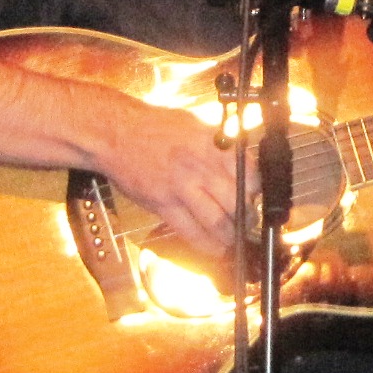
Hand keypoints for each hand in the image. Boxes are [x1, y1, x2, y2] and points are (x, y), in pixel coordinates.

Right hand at [99, 105, 254, 255]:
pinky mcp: (163, 204)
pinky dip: (206, 245)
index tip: (257, 198)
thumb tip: (241, 160)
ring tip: (233, 238)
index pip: (249, 175)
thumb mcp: (195, 124)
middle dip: (247, 218)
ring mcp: (181, 187)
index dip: (257, 192)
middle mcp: (201, 166)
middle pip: (237, 202)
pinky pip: (190, 231)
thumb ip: (219, 144)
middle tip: (248, 222)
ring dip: (230, 235)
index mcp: (212, 145)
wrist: (115, 132)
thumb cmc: (153, 126)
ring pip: (217, 221)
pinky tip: (214, 248)